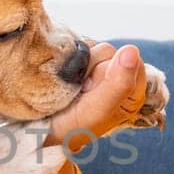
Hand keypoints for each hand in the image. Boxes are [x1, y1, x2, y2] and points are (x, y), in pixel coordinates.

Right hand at [46, 44, 165, 150]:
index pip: (130, 62)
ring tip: (70, 84)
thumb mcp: (98, 111)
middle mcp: (117, 75)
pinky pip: (77, 43)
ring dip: (78, 63)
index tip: (94, 91)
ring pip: (92, 46)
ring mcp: (96, 65)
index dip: (110, 73)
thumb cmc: (72, 127)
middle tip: (80, 90)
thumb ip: (118, 84)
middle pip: (110, 52)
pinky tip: (63, 74)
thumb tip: (132, 49)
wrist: (41, 130)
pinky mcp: (79, 58)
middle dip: (92, 69)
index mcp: (132, 90)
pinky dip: (67, 56)